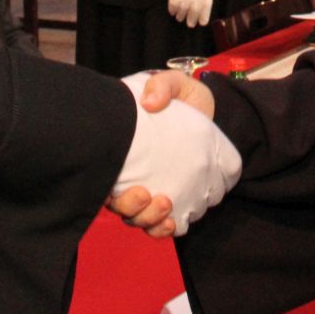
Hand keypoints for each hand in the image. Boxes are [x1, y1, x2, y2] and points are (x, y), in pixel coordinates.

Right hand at [112, 72, 241, 236]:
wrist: (208, 114)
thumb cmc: (184, 100)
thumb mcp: (174, 84)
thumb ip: (162, 85)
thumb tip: (150, 101)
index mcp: (124, 150)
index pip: (106, 176)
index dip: (108, 190)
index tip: (125, 185)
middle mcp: (131, 175)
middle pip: (120, 204)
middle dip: (132, 207)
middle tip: (148, 195)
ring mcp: (151, 189)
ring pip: (138, 218)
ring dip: (149, 219)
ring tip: (166, 204)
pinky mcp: (172, 198)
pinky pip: (161, 224)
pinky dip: (162, 229)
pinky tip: (173, 223)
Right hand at [163, 0, 212, 27]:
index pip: (206, 9)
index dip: (203, 17)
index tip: (201, 22)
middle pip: (194, 13)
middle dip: (192, 20)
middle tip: (190, 24)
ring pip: (183, 12)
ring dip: (181, 16)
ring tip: (180, 18)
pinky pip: (172, 7)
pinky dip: (172, 11)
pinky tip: (172, 12)